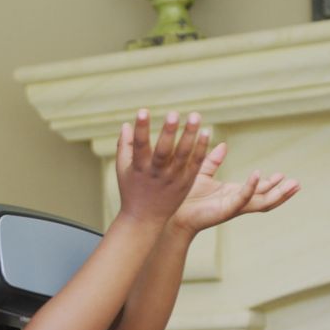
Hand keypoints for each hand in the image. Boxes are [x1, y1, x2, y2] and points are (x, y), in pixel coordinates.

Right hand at [114, 109, 210, 226]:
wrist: (145, 218)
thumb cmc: (132, 191)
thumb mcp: (123, 169)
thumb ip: (125, 146)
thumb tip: (127, 124)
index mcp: (139, 168)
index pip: (139, 146)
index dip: (141, 129)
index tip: (142, 111)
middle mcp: (157, 173)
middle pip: (163, 151)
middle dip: (167, 132)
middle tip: (173, 114)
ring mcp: (173, 178)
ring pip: (183, 155)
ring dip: (189, 135)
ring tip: (195, 116)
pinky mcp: (186, 182)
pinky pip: (195, 163)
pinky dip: (201, 148)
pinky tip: (206, 132)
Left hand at [170, 142, 300, 235]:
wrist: (171, 212)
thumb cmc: (184, 196)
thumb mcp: (201, 173)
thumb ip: (213, 161)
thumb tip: (223, 145)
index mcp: (232, 193)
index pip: (256, 190)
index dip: (269, 183)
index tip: (282, 175)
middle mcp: (235, 202)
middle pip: (265, 198)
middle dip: (282, 191)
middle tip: (297, 183)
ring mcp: (232, 207)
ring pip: (261, 202)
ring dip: (278, 194)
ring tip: (293, 185)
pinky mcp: (225, 209)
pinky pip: (243, 198)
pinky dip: (252, 187)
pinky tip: (259, 176)